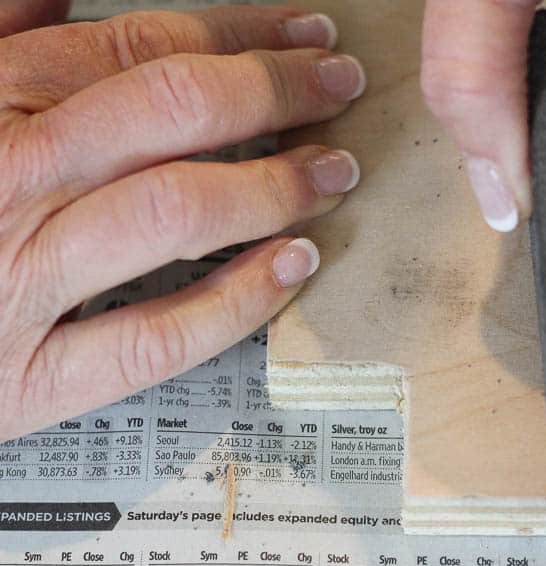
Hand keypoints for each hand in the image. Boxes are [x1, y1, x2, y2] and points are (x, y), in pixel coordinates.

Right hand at [0, 2, 364, 440]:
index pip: (144, 45)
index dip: (244, 34)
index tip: (308, 35)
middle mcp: (9, 179)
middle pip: (172, 111)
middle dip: (275, 91)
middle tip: (339, 89)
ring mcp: (20, 278)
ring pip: (176, 212)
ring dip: (275, 187)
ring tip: (334, 174)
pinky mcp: (33, 378)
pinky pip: (156, 335)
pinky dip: (240, 300)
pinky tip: (293, 267)